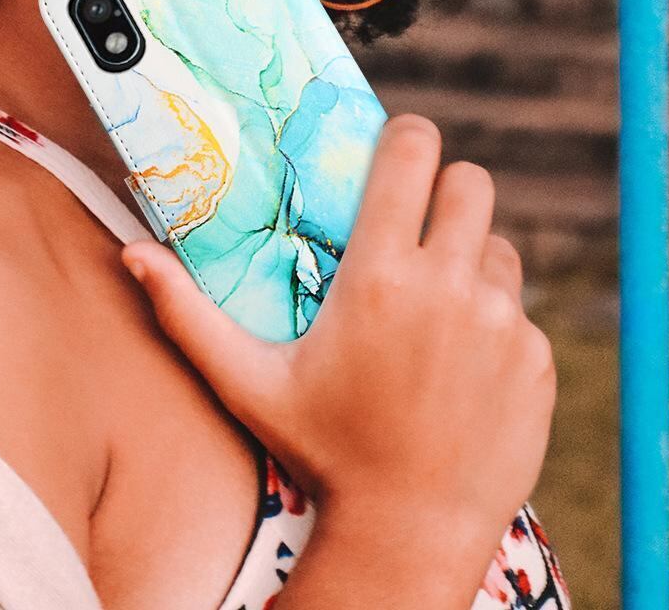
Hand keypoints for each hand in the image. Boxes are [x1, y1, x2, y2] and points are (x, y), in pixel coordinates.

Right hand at [122, 113, 555, 548]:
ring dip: (470, 257)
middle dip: (445, 188)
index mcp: (380, 276)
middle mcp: (452, 288)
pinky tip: (459, 364)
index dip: (407, 134)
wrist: (409, 533)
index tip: (397, 144)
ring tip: (433, 304)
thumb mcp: (248, 381)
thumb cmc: (322, 450)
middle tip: (416, 222)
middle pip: (471, 182)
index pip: (413, 153)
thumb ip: (186, 313)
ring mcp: (505, 324)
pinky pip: (520, 309)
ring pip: (499, 246)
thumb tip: (131, 255)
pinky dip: (496, 319)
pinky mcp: (536, 360)